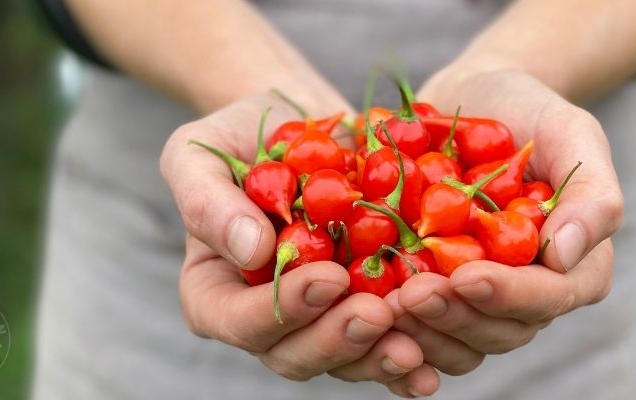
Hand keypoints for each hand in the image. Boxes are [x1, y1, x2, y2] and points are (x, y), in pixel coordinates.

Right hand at [160, 93, 444, 396]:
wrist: (297, 124)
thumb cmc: (236, 138)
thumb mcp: (199, 154)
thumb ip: (208, 201)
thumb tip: (249, 250)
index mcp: (215, 292)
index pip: (238, 320)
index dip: (283, 309)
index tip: (328, 278)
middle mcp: (264, 317)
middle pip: (293, 354)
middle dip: (338, 340)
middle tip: (379, 313)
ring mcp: (317, 317)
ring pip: (344, 359)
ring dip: (380, 356)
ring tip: (417, 343)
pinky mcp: (361, 305)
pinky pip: (384, 342)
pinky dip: (411, 354)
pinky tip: (437, 358)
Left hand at [387, 65, 622, 366]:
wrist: (468, 97)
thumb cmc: (526, 110)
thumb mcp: (570, 132)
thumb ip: (591, 191)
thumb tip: (567, 255)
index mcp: (571, 266)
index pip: (548, 298)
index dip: (508, 295)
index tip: (466, 277)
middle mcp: (525, 292)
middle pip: (497, 331)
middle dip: (453, 316)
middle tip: (409, 296)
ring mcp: (473, 295)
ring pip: (455, 340)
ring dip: (418, 330)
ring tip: (380, 304)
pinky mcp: (431, 288)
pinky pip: (414, 324)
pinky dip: (389, 324)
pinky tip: (357, 305)